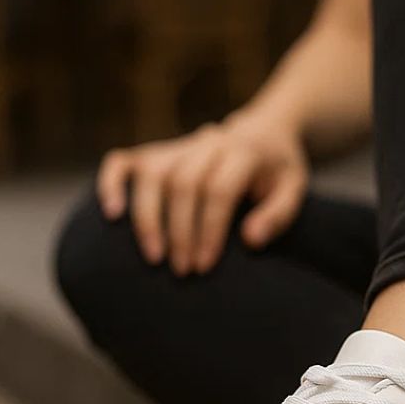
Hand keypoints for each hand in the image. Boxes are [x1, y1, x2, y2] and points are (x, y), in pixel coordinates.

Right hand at [96, 112, 309, 275]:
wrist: (262, 133)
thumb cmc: (277, 171)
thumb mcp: (293, 189)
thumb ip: (278, 215)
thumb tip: (250, 240)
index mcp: (243, 151)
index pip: (219, 188)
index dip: (210, 229)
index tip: (206, 265)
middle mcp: (207, 143)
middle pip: (183, 183)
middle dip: (180, 231)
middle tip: (183, 271)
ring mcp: (179, 145)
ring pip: (152, 174)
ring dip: (148, 218)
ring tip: (154, 258)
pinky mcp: (157, 151)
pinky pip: (124, 161)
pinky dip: (112, 184)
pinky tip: (110, 214)